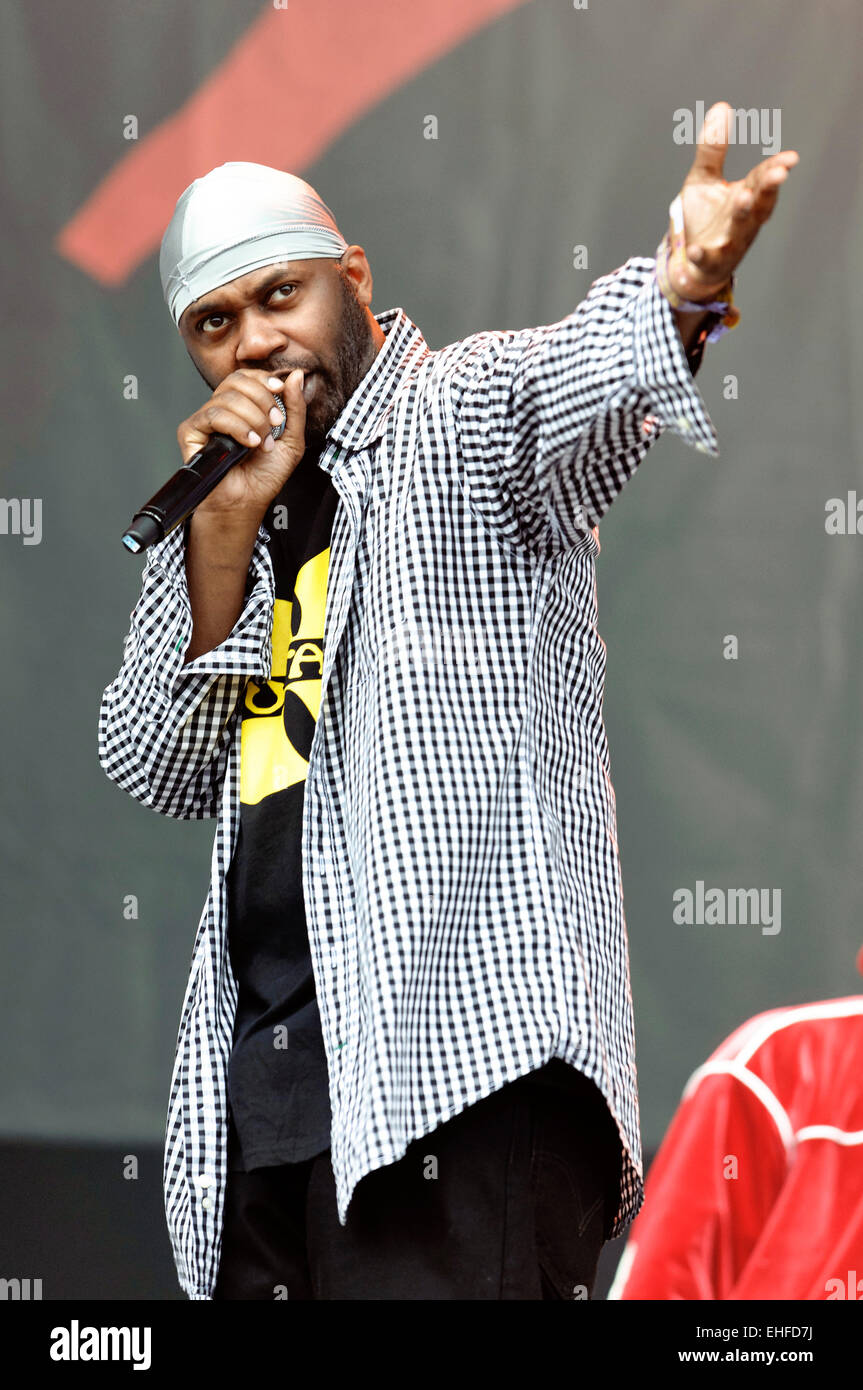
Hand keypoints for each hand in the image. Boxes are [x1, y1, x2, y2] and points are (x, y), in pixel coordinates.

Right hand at [176, 367, 307, 521]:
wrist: (248, 502)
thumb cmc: (264, 476)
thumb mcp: (291, 439)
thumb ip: (295, 407)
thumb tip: (297, 376)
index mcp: (242, 407)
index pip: (246, 377)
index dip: (262, 378)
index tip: (279, 390)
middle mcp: (222, 410)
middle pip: (236, 381)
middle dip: (262, 401)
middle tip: (274, 425)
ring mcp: (205, 419)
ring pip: (227, 398)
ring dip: (253, 419)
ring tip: (261, 443)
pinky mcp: (190, 431)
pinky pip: (213, 415)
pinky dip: (236, 427)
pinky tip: (248, 443)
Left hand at [667, 101, 799, 302]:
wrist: (692, 261)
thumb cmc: (705, 218)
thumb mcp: (704, 178)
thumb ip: (712, 149)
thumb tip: (722, 106)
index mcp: (745, 196)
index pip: (763, 180)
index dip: (775, 169)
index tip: (790, 158)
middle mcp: (743, 220)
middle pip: (760, 203)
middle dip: (768, 188)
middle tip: (778, 173)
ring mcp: (729, 241)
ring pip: (741, 228)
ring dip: (743, 213)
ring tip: (742, 197)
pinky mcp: (710, 262)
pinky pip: (708, 259)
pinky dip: (702, 254)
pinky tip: (695, 250)